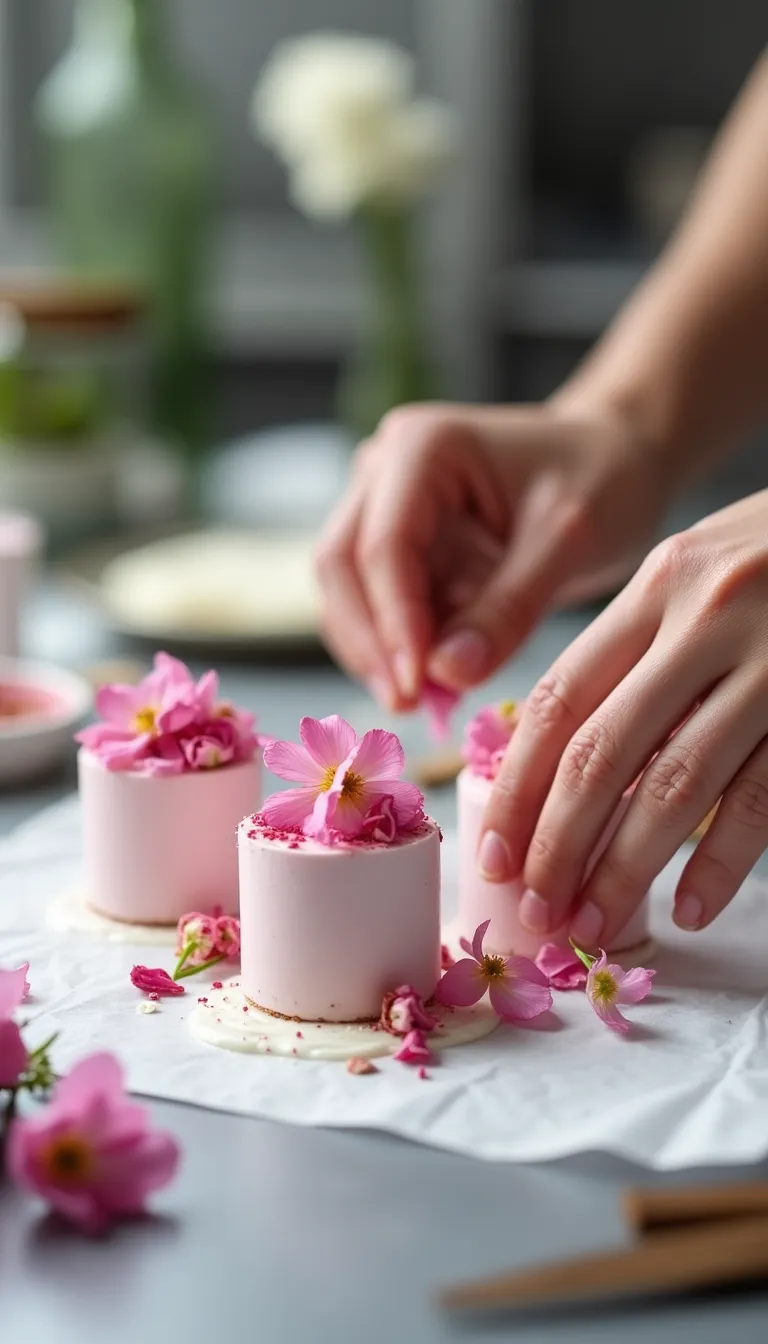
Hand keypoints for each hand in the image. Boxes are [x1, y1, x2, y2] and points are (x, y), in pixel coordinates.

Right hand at [315, 399, 670, 707]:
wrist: (616, 459)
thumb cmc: (602, 479)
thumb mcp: (569, 541)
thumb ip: (510, 607)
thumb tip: (446, 673)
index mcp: (423, 448)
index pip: (383, 545)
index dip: (392, 622)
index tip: (415, 686)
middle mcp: (385, 469)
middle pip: (341, 566)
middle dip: (370, 642)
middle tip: (406, 706)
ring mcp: (383, 506)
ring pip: (347, 591)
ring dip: (375, 651)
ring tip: (421, 703)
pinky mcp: (398, 546)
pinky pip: (378, 605)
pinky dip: (398, 648)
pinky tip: (433, 685)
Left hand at [481, 489, 767, 941]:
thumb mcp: (697, 573)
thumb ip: (634, 646)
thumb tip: (554, 757)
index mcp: (658, 585)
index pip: (560, 700)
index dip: (518, 787)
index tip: (494, 856)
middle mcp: (705, 618)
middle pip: (603, 752)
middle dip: (558, 844)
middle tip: (538, 912)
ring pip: (676, 785)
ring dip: (625, 869)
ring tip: (594, 925)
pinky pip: (761, 796)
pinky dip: (722, 861)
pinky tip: (689, 906)